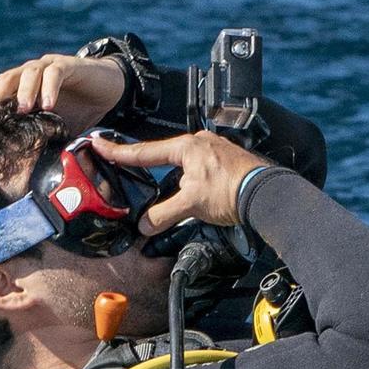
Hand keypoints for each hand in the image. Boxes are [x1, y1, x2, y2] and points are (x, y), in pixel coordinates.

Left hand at [0, 52, 127, 132]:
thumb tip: (20, 174)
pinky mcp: (67, 65)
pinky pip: (54, 73)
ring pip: (26, 72)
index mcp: (19, 90)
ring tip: (23, 110)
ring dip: (23, 91)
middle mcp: (28, 76)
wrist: (109, 90)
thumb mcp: (53, 129)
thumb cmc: (77, 111)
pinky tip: (49, 104)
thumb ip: (37, 141)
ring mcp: (47, 68)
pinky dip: (49, 87)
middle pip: (3, 80)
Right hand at [85, 130, 274, 236]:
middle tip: (127, 166)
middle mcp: (201, 143)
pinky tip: (192, 194)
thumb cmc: (232, 191)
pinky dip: (190, 182)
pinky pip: (200, 170)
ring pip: (184, 165)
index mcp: (187, 146)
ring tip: (166, 194)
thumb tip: (144, 225)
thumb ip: (163, 214)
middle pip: (165, 156)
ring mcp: (217, 151)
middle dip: (148, 166)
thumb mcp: (190, 204)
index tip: (99, 143)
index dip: (118, 151)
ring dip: (173, 180)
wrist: (269, 195)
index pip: (145, 151)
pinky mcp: (229, 163)